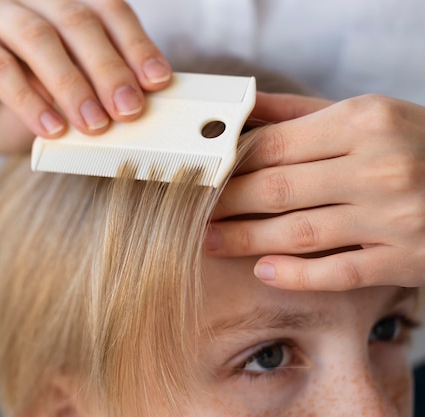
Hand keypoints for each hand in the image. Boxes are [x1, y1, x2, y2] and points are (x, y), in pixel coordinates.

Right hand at [0, 0, 170, 206]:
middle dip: (108, 67)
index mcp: (53, 5)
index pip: (104, 8)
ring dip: (72, 84)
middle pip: (75, 18)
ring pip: (37, 37)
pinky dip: (29, 99)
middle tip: (129, 109)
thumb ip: (96, 95)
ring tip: (95, 125)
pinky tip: (51, 128)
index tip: (158, 82)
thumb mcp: (65, 104)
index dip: (135, 42)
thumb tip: (141, 101)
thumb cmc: (13, 115)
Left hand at [207, 92, 424, 290]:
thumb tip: (241, 109)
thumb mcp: (364, 113)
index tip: (201, 177)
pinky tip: (262, 269)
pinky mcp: (406, 259)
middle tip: (194, 213)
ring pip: (299, 233)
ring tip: (211, 241)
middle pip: (277, 189)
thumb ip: (299, 113)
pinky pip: (338, 273)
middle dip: (226, 204)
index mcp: (363, 123)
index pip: (273, 146)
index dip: (227, 165)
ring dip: (245, 240)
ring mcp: (394, 218)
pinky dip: (296, 275)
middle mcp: (379, 168)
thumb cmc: (413, 141)